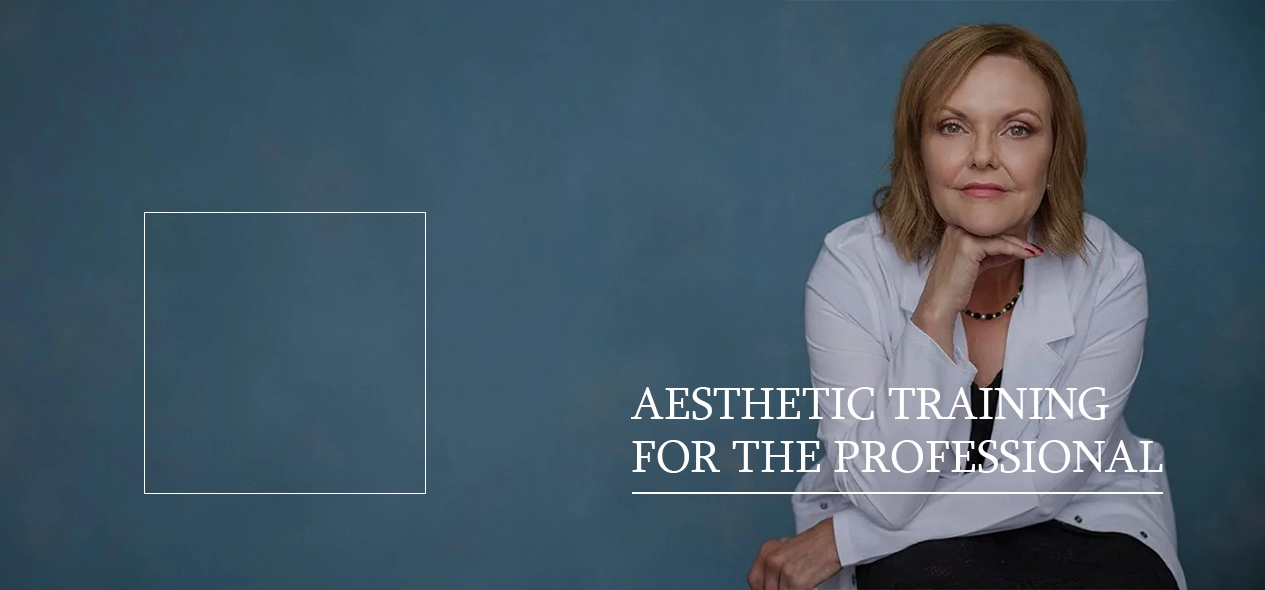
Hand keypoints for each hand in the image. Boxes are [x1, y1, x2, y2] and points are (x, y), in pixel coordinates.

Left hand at [747, 518, 840, 589]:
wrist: (833, 539)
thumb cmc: (814, 543)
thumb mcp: (786, 549)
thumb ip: (774, 565)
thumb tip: (769, 582)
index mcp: (767, 551)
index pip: (753, 580)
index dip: (760, 588)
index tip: (766, 589)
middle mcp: (772, 560)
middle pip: (765, 589)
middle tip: (787, 587)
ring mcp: (783, 570)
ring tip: (798, 584)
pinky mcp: (796, 581)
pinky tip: (805, 585)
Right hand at [912, 225, 1041, 354]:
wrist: (939, 302)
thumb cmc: (954, 286)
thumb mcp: (975, 264)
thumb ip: (990, 253)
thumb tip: (1013, 249)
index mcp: (954, 229)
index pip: (988, 229)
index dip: (1007, 237)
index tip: (1024, 246)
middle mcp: (955, 227)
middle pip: (994, 231)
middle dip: (1016, 240)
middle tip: (1034, 248)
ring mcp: (960, 235)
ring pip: (999, 237)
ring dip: (1021, 245)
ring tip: (1035, 252)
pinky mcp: (968, 245)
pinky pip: (999, 245)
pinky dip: (1016, 251)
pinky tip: (1028, 255)